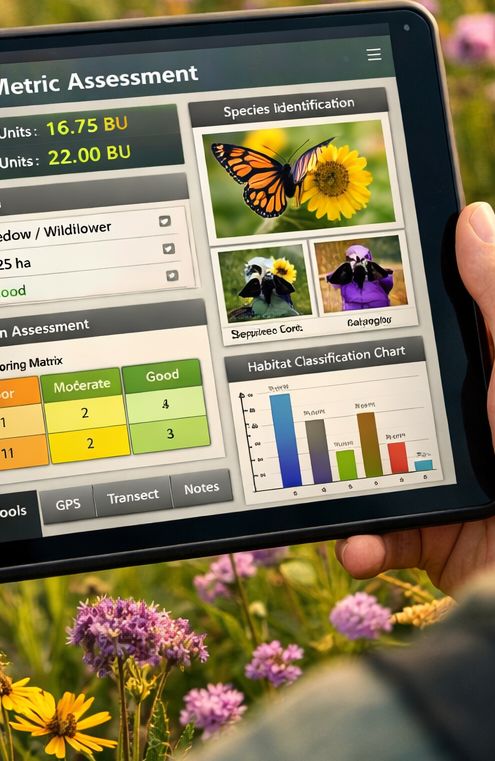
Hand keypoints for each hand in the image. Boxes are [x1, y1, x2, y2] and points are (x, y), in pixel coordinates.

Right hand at [336, 202, 494, 593]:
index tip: (325, 299)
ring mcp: (444, 484)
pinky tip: (358, 542)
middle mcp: (463, 427)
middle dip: (327, 403)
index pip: (424, 334)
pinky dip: (359, 540)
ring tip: (307, 479)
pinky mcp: (432, 539)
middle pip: (378, 398)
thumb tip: (470, 218)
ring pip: (363, 468)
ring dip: (331, 480)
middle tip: (285, 387)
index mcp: (484, 379)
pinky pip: (377, 533)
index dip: (378, 312)